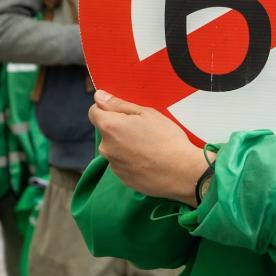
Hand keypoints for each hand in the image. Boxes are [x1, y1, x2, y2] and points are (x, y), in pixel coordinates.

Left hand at [88, 90, 208, 205]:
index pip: (94, 112)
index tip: (124, 111)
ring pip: (115, 149)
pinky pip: (123, 164)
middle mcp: (106, 148)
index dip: (107, 108)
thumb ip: (119, 104)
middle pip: (107, 132)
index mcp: (110, 127)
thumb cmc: (166, 138)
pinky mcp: (123, 179)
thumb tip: (99, 96)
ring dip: (126, 145)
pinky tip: (150, 160)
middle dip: (120, 128)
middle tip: (144, 129)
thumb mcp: (146, 113)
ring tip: (150, 146)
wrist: (181, 172)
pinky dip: (133, 160)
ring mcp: (114, 166)